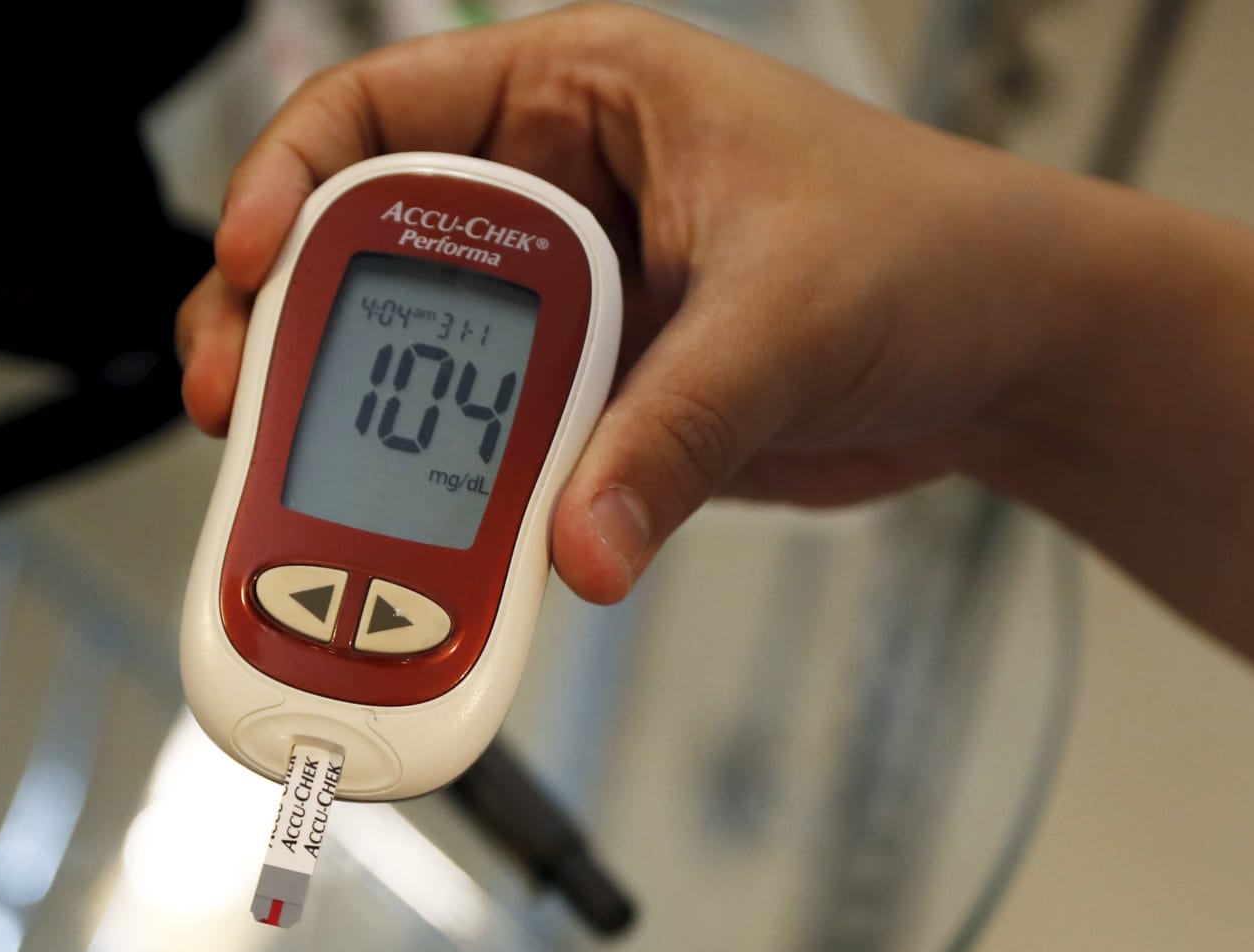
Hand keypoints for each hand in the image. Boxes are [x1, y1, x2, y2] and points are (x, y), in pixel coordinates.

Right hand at [178, 1, 1105, 598]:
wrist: (1013, 356)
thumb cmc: (935, 253)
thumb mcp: (791, 319)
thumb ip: (676, 434)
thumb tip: (576, 542)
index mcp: (582, 96)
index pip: (379, 111)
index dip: (290, 179)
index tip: (251, 257)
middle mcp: (550, 196)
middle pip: (355, 249)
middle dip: (281, 326)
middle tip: (240, 405)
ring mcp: (561, 309)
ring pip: (402, 365)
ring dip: (343, 431)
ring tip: (290, 496)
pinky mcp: (585, 406)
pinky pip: (477, 453)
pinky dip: (435, 505)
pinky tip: (408, 552)